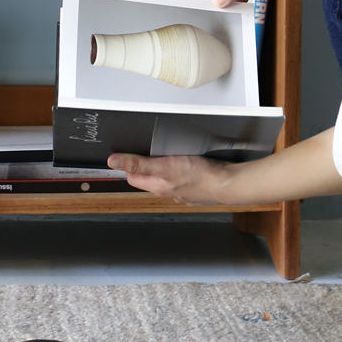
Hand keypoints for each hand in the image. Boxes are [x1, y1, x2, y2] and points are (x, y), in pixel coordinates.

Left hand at [108, 152, 230, 203]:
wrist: (228, 184)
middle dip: (147, 164)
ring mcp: (183, 192)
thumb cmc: (199, 175)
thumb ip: (139, 163)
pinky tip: (189, 163)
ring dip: (165, 167)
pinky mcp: (196, 189)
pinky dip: (182, 171)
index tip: (127, 152)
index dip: (128, 164)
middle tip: (149, 149)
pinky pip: (184, 179)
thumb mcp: (164, 165)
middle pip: (150, 177)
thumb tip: (113, 161)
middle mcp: (168, 192)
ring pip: (167, 178)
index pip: (133, 177)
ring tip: (169, 154)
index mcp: (157, 187)